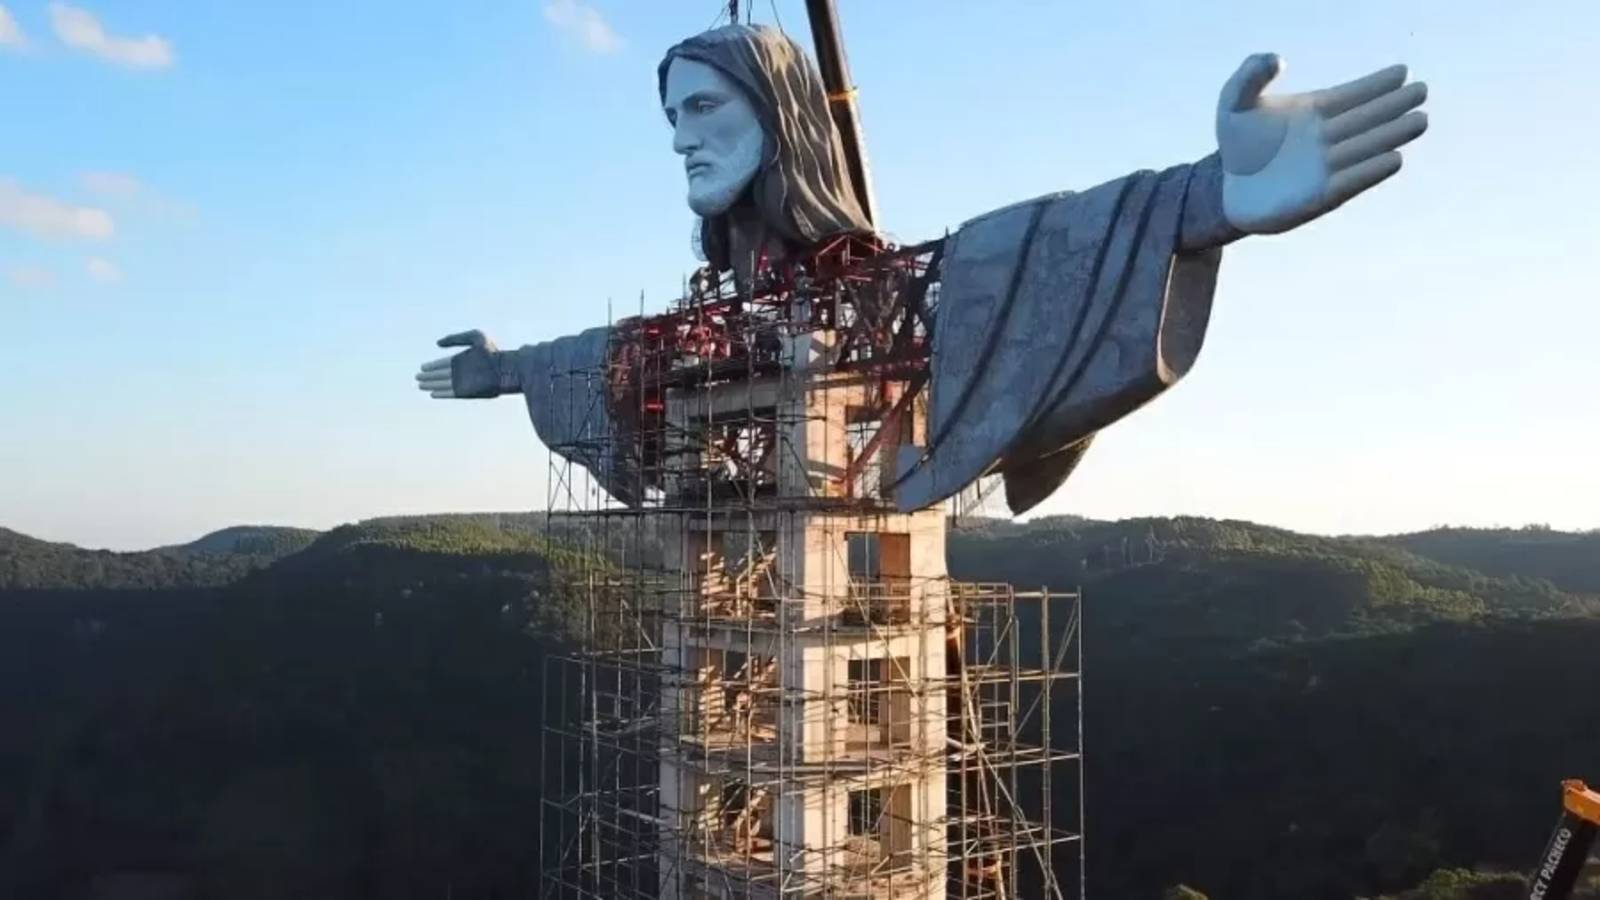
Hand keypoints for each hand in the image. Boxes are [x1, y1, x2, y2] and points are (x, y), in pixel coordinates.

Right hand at [414, 330, 504, 398]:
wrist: (507, 368)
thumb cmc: (494, 351)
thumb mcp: (475, 337)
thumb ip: (455, 338)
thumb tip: (437, 344)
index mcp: (462, 359)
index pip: (443, 364)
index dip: (432, 366)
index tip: (422, 367)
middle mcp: (461, 371)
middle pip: (440, 374)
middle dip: (429, 376)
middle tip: (417, 378)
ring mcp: (463, 382)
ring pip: (443, 384)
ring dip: (431, 385)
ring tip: (421, 385)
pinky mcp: (467, 392)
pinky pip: (451, 393)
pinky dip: (441, 393)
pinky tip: (432, 393)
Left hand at [1217, 53, 1427, 234]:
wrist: (1223, 187)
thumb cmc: (1236, 143)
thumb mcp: (1233, 101)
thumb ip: (1250, 74)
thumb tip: (1276, 59)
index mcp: (1314, 112)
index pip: (1352, 95)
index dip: (1376, 84)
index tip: (1402, 71)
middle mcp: (1327, 138)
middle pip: (1366, 119)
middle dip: (1394, 106)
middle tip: (1422, 91)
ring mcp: (1326, 168)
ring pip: (1365, 148)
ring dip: (1392, 136)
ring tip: (1420, 120)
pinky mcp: (1318, 197)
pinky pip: (1349, 182)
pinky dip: (1370, 172)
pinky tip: (1395, 159)